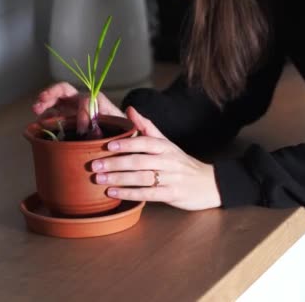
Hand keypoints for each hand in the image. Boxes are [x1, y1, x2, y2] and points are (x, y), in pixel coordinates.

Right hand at [32, 82, 123, 132]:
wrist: (119, 135)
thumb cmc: (121, 128)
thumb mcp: (122, 123)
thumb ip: (118, 118)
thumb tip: (116, 115)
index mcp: (95, 100)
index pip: (84, 100)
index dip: (83, 113)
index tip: (84, 129)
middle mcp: (80, 102)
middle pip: (63, 90)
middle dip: (51, 93)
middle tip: (41, 100)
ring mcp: (71, 110)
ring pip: (54, 102)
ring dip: (43, 104)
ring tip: (36, 110)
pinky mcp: (65, 120)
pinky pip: (52, 116)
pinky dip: (45, 119)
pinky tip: (39, 125)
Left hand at [91, 107, 221, 210]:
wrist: (209, 183)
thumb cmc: (182, 163)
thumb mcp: (167, 143)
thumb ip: (147, 127)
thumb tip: (129, 109)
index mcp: (165, 147)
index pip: (145, 142)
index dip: (127, 143)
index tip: (107, 145)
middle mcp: (168, 161)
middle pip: (139, 161)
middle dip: (115, 163)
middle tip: (94, 165)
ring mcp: (171, 179)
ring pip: (142, 178)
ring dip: (119, 179)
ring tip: (99, 179)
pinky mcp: (172, 194)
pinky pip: (148, 194)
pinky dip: (130, 194)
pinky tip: (114, 193)